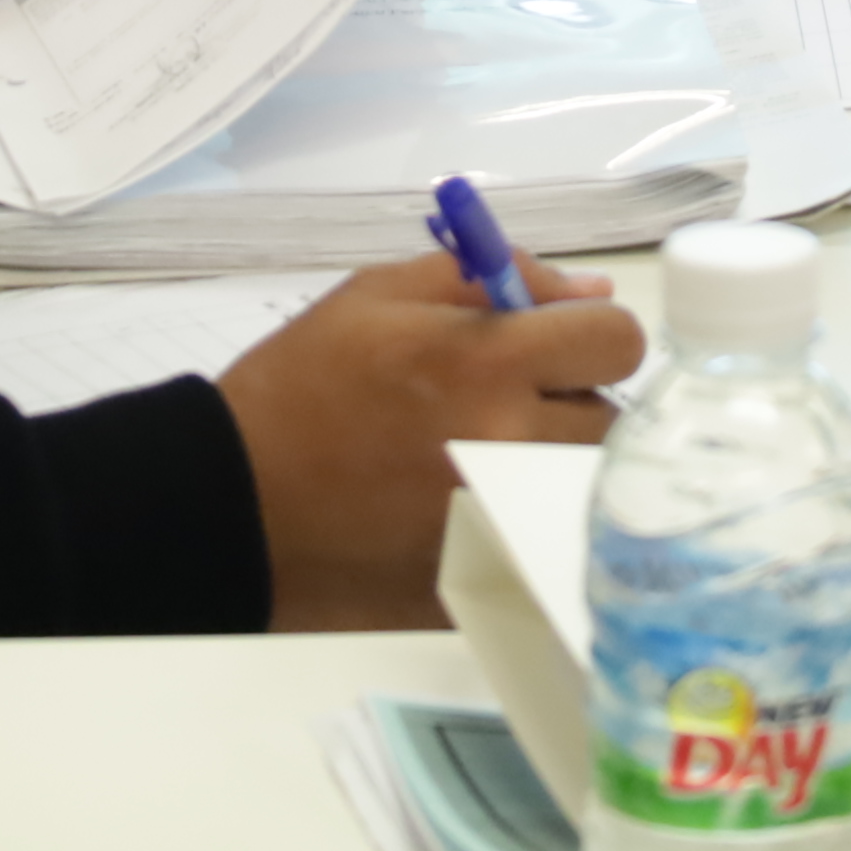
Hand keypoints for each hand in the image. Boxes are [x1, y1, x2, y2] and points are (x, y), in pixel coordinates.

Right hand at [221, 252, 640, 626]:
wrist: (231, 501)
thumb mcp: (379, 295)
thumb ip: (494, 278)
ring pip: (583, 483)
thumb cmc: (300, 385)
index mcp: (491, 361)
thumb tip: (587, 294)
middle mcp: (512, 441)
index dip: (591, 337)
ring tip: (489, 453)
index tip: (556, 347)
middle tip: (517, 403)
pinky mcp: (483, 571)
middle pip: (613, 421)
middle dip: (578, 404)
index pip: (618, 342)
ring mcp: (503, 515)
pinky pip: (540, 536)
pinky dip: (520, 519)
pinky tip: (462, 506)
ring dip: (557, 463)